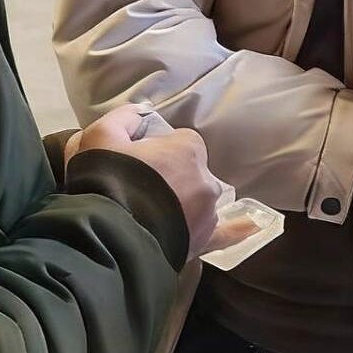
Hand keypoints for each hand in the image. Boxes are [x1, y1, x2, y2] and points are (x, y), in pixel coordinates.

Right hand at [68, 105, 226, 258]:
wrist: (106, 235)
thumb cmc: (105, 179)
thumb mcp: (101, 134)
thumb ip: (124, 117)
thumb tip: (139, 113)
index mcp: (187, 149)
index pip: (181, 142)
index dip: (159, 152)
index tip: (139, 163)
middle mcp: (205, 179)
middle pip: (190, 172)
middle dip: (171, 178)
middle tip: (139, 190)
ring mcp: (207, 212)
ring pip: (199, 200)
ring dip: (183, 203)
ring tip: (152, 215)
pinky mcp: (202, 240)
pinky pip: (224, 233)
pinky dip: (236, 230)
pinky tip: (251, 226)